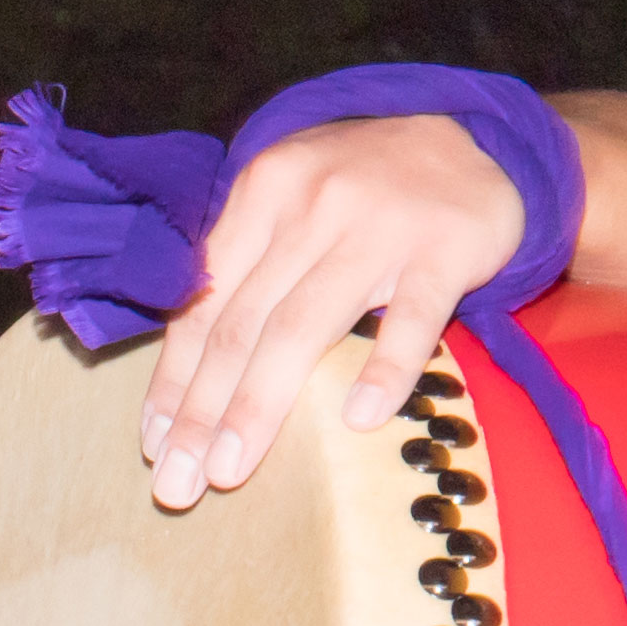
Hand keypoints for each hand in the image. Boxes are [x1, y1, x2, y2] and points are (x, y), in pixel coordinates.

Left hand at [143, 110, 530, 509]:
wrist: (473, 140)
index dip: (174, 379)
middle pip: (243, 324)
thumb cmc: (361, 192)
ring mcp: (380, 226)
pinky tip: (359, 421)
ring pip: (304, 326)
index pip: (205, 302)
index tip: (153, 444)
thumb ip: (242, 265)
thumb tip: (183, 371)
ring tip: (231, 471)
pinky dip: (384, 369)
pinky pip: (411, 318)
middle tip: (177, 484)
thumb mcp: (291, 201)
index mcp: (262, 193)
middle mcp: (311, 206)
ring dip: (260, 406)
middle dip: (202, 411)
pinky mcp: (445, 248)